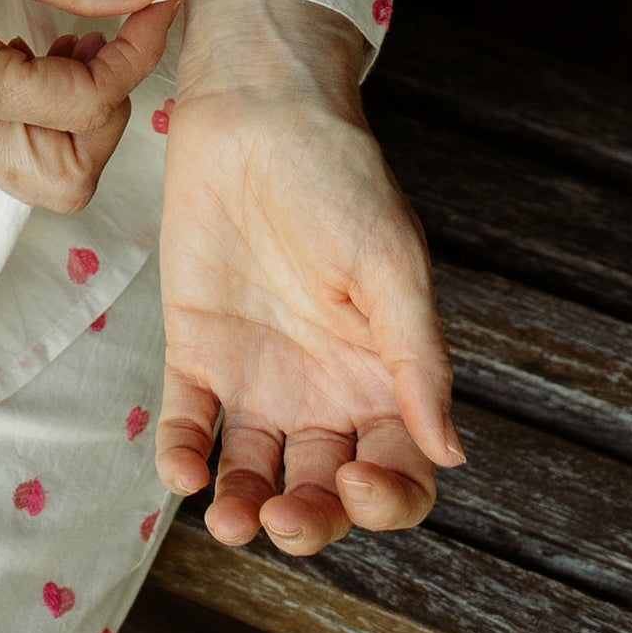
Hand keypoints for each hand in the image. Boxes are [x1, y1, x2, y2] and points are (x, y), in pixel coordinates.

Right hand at [0, 0, 173, 210]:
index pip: (85, 106)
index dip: (137, 56)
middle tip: (116, 40)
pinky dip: (57, 109)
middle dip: (113, 114)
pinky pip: (20, 145)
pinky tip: (54, 45)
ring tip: (84, 39)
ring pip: (47, 173)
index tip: (153, 5)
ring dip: (86, 116)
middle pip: (68, 178)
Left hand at [155, 0, 462, 557]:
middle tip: (286, 517)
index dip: (387, 501)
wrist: (256, 111)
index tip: (361, 482)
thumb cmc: (338, 175)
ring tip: (228, 519)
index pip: (399, 472)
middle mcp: (322, 386)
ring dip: (242, 509)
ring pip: (252, 472)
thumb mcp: (391, 264)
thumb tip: (449, 452)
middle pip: (323, 489)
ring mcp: (258, 372)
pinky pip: (189, 424)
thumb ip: (416, 360)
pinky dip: (182, 458)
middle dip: (309, 521)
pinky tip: (183, 471)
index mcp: (383, 372)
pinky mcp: (196, 350)